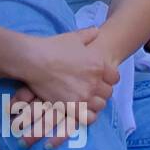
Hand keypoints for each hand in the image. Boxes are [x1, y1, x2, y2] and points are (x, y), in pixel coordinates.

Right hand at [10, 29, 117, 146]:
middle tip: (90, 90)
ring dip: (94, 104)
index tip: (100, 79)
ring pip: (99, 105)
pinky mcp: (71, 106)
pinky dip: (87, 116)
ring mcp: (84, 95)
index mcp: (100, 66)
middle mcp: (95, 82)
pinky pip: (88, 118)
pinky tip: (80, 111)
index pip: (115, 78)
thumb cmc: (54, 47)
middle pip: (107, 93)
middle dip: (100, 92)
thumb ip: (90, 35)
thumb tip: (97, 31)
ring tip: (85, 101)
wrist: (35, 60)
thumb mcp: (76, 37)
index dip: (108, 79)